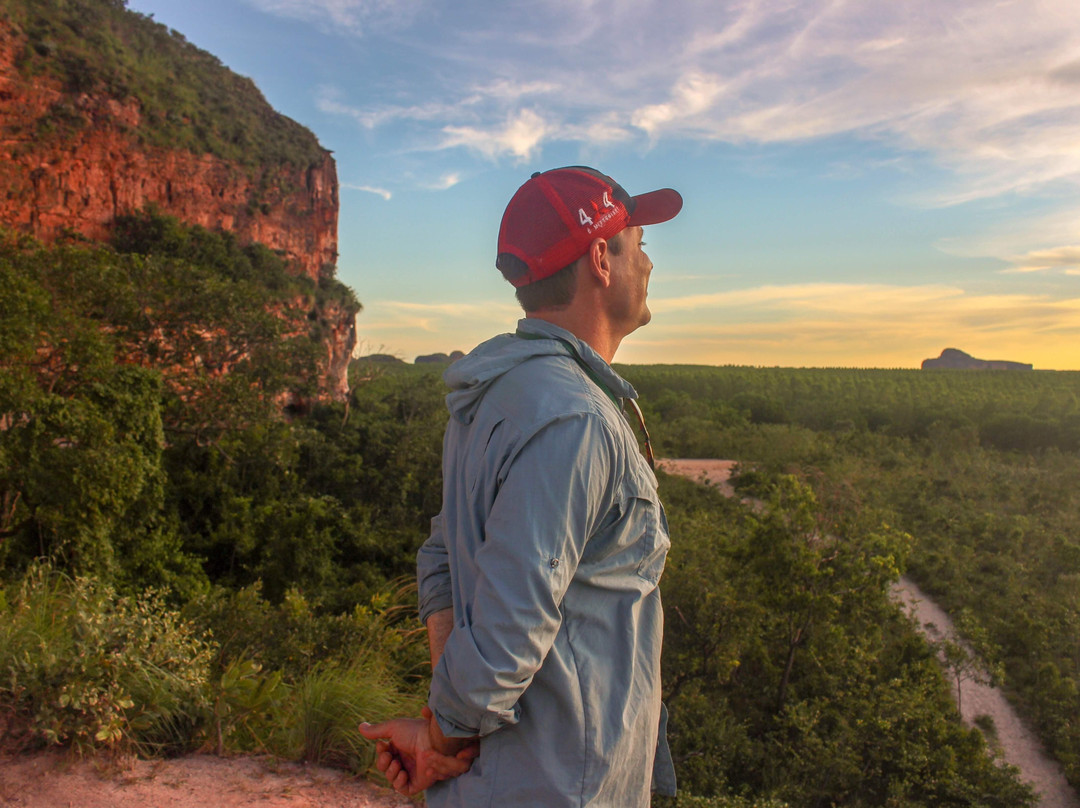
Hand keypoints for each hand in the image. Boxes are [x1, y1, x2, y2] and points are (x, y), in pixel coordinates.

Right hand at [359, 711, 477, 795]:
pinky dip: (398, 782)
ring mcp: (411, 771)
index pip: (383, 754)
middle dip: (382, 762)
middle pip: (385, 767)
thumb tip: (360, 727)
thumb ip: (376, 730)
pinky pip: (402, 789)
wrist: (433, 741)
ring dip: (390, 771)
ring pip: (391, 778)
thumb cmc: (415, 732)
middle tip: (389, 755)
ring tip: (397, 764)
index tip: (382, 745)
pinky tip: (403, 773)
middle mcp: (406, 759)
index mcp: (400, 747)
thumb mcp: (393, 728)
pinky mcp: (417, 783)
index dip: (380, 752)